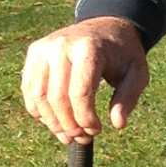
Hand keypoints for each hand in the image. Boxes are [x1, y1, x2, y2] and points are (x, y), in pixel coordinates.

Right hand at [22, 17, 149, 141]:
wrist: (106, 28)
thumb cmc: (123, 55)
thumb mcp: (137, 74)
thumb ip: (128, 98)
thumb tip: (118, 124)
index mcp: (89, 48)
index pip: (80, 92)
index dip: (86, 118)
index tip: (96, 131)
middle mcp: (61, 45)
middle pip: (57, 97)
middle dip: (69, 124)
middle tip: (82, 138)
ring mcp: (44, 48)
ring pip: (38, 96)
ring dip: (52, 122)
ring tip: (68, 135)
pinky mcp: (34, 53)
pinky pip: (29, 89)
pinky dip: (39, 110)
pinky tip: (55, 121)